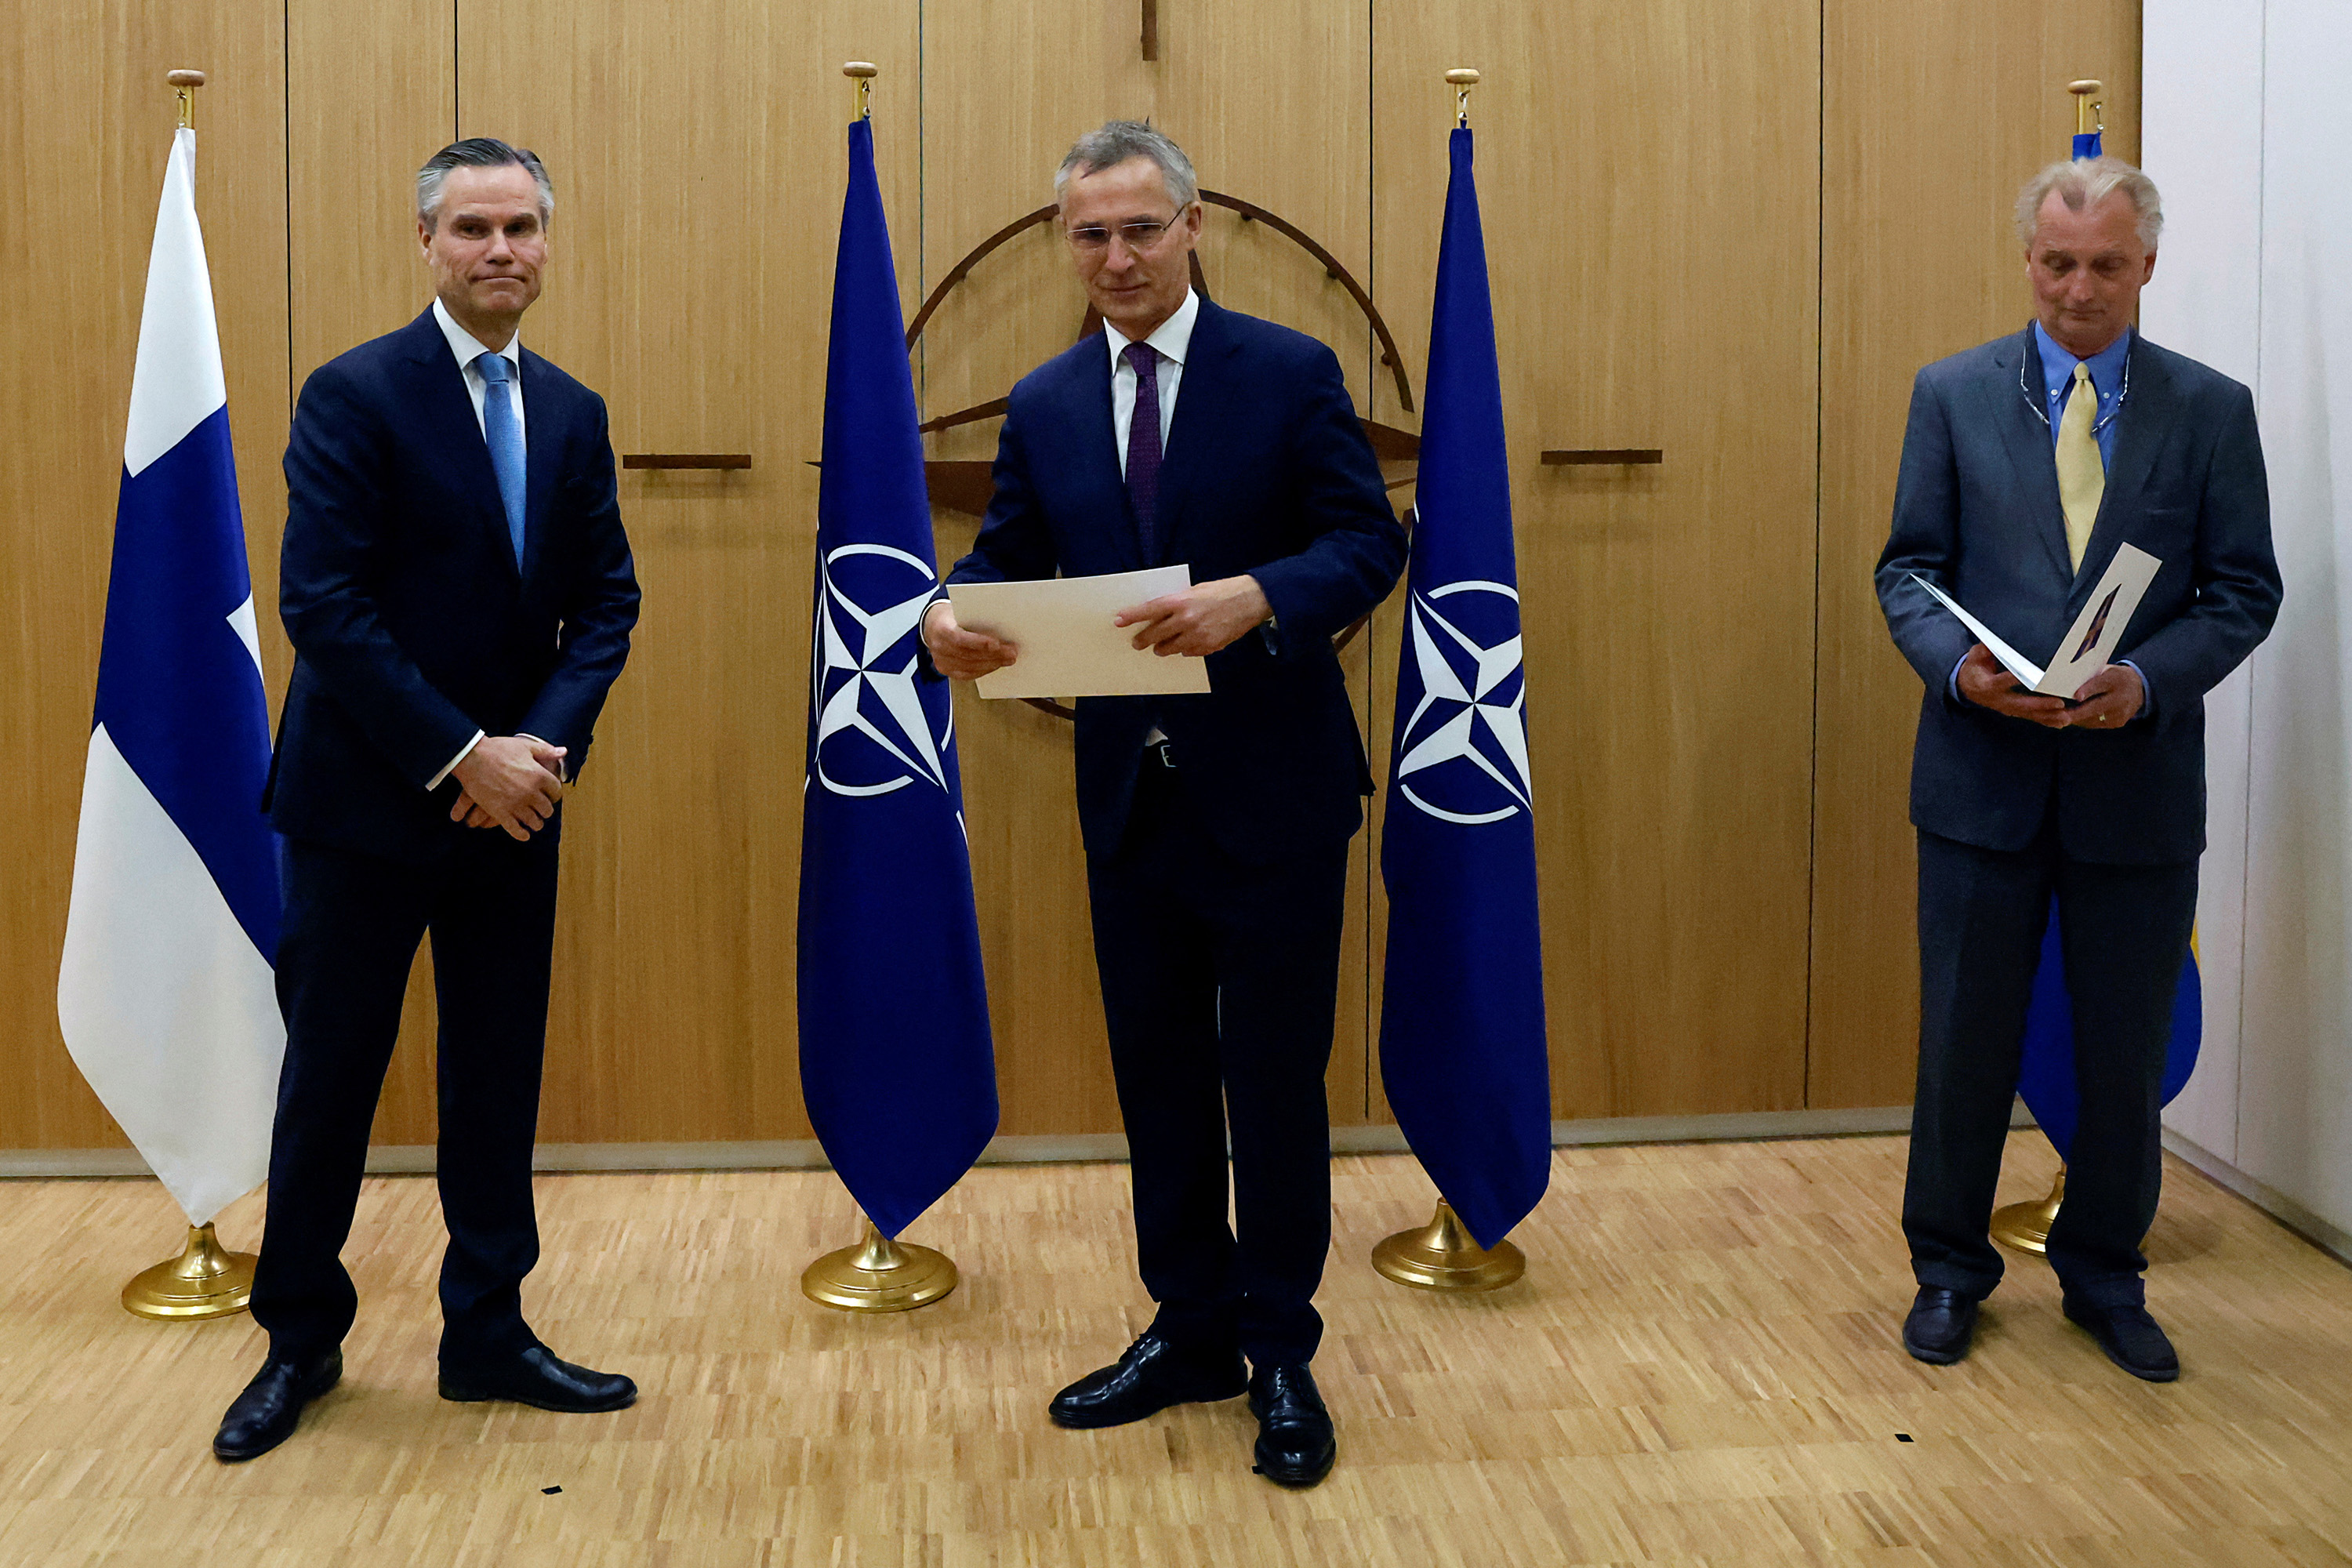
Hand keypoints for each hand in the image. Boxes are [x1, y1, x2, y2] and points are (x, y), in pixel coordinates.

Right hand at [450, 735, 566, 839]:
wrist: (472, 756)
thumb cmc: (499, 749)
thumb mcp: (525, 746)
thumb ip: (545, 750)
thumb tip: (563, 752)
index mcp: (539, 776)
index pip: (556, 792)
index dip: (555, 794)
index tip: (551, 796)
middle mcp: (531, 792)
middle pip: (547, 809)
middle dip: (546, 810)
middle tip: (543, 810)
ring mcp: (515, 804)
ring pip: (534, 821)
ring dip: (536, 823)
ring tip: (535, 823)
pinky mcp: (500, 812)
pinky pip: (515, 829)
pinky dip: (522, 834)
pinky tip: (525, 835)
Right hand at [922, 601, 1017, 680]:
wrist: (932, 625)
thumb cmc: (950, 616)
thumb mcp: (960, 611)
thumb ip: (976, 618)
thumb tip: (1002, 627)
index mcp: (941, 629)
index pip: (960, 638)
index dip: (979, 643)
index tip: (997, 644)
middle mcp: (939, 647)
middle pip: (968, 655)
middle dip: (993, 655)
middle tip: (1011, 652)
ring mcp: (941, 661)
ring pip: (970, 667)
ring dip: (992, 664)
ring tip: (1008, 659)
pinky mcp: (946, 670)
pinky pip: (967, 674)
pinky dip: (984, 670)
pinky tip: (995, 664)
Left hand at [1115, 574, 1270, 657]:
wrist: (1249, 600)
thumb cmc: (1221, 592)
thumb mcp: (1195, 590)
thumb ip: (1176, 603)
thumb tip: (1157, 615)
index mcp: (1180, 601)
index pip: (1148, 610)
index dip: (1131, 617)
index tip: (1118, 621)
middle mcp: (1185, 620)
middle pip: (1155, 634)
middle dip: (1143, 639)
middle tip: (1137, 642)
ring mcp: (1197, 635)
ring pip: (1169, 648)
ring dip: (1163, 648)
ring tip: (1161, 646)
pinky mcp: (1208, 647)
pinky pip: (1188, 653)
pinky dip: (1185, 649)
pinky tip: (1187, 643)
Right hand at [1956, 644, 2072, 727]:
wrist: (1969, 687)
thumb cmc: (1975, 669)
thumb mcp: (1975, 657)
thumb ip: (1983, 651)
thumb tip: (1992, 644)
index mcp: (1988, 685)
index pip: (2002, 682)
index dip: (2015, 680)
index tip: (2030, 677)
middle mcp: (1999, 700)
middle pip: (2021, 703)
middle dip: (2040, 704)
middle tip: (2059, 703)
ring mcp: (2007, 708)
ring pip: (2029, 714)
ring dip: (2048, 716)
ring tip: (2065, 718)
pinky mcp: (2014, 711)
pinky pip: (2031, 717)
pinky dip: (2046, 721)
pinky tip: (2061, 723)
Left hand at [2065, 662, 2145, 730]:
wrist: (2138, 689)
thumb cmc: (2114, 678)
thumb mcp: (2105, 671)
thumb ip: (2089, 678)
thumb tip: (2067, 685)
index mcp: (2116, 679)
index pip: (2101, 683)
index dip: (2089, 690)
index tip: (2077, 696)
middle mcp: (2121, 697)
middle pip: (2096, 706)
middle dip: (2076, 713)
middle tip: (2059, 715)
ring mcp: (2121, 712)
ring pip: (2093, 718)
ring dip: (2076, 718)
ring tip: (2060, 716)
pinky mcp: (2117, 722)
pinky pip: (2095, 723)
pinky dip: (2083, 720)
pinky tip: (2072, 718)